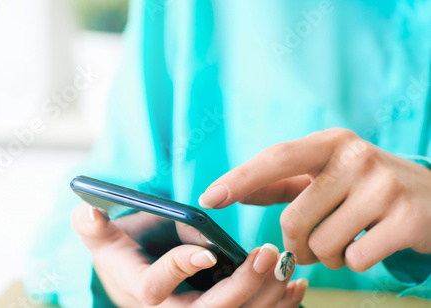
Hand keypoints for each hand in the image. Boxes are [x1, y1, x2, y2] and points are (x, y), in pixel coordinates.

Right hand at [71, 203, 307, 306]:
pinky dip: (277, 307)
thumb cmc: (122, 250)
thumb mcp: (102, 237)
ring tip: (286, 268)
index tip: (207, 252)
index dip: (179, 270)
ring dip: (266, 297)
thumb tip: (89, 210)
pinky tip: (295, 287)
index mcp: (140, 290)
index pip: (155, 289)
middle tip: (266, 254)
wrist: (135, 272)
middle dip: (241, 287)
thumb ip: (93, 226)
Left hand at [199, 128, 430, 270]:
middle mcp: (356, 157)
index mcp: (330, 142)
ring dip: (325, 255)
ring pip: (322, 244)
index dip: (240, 178)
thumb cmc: (364, 187)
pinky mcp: (407, 218)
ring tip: (344, 240)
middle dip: (294, 244)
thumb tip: (230, 191)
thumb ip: (279, 182)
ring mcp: (383, 186)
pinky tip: (369, 244)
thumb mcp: (326, 174)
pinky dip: (353, 263)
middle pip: (294, 218)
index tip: (209, 198)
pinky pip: (354, 259)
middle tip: (309, 245)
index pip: (276, 158)